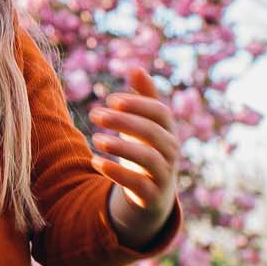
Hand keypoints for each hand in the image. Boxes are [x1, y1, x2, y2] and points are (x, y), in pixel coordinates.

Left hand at [91, 69, 181, 247]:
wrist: (152, 196)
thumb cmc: (146, 150)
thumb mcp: (145, 125)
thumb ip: (142, 98)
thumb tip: (136, 68)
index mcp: (168, 131)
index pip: (161, 113)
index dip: (138, 104)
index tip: (110, 99)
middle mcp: (171, 152)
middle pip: (153, 133)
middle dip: (124, 122)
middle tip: (95, 114)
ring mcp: (164, 175)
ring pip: (150, 159)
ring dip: (122, 147)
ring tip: (96, 139)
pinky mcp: (152, 197)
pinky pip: (139, 185)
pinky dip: (118, 173)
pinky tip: (96, 162)